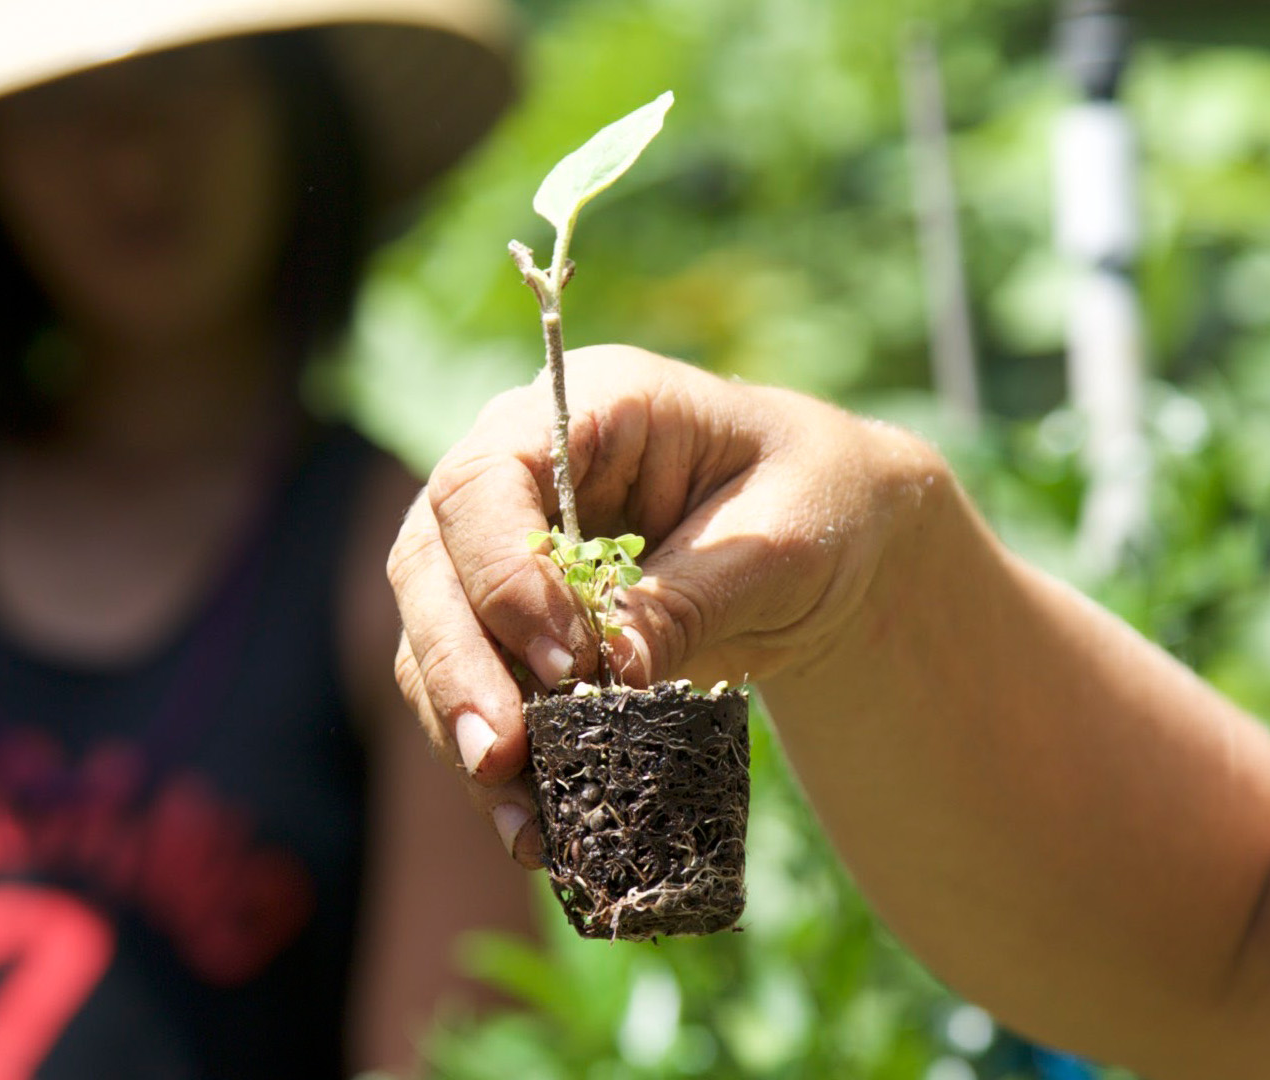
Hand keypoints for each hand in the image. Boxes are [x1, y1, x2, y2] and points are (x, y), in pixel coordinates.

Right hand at [387, 345, 943, 864]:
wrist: (838, 542)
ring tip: (521, 819)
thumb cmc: (816, 505)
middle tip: (503, 755)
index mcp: (585, 407)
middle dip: (459, 666)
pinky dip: (492, 763)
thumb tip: (611, 675)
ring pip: (431, 634)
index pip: (489, 478)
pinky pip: (468, 691)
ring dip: (463, 728)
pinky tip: (532, 829)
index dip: (504, 573)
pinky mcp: (507, 626)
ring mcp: (499, 548)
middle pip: (432, 560)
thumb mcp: (780, 541)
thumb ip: (691, 596)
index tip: (566, 663)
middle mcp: (518, 471)